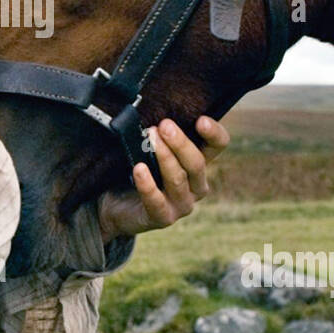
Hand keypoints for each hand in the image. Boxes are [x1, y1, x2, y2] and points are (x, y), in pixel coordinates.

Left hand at [97, 116, 229, 243]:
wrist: (115, 205)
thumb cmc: (137, 171)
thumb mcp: (151, 150)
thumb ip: (160, 135)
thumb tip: (156, 114)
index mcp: (198, 164)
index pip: (218, 146)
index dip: (214, 134)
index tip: (201, 120)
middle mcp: (196, 186)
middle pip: (197, 163)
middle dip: (181, 143)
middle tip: (164, 126)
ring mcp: (181, 204)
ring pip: (178, 179)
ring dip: (164, 158)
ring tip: (149, 140)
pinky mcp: (163, 218)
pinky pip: (156, 201)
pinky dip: (147, 184)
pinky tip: (138, 169)